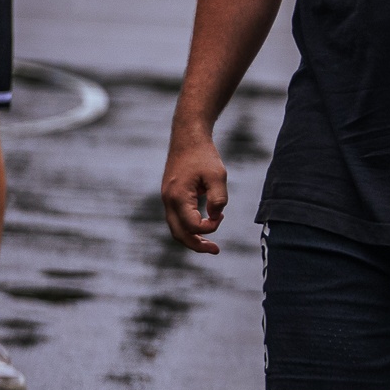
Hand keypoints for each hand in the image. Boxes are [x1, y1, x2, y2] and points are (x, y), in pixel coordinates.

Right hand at [160, 126, 228, 253]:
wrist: (188, 138)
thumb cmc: (203, 155)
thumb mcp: (217, 175)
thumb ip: (218, 198)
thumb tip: (215, 217)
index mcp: (178, 197)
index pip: (192, 225)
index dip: (209, 227)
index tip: (221, 216)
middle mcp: (168, 201)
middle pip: (179, 234)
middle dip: (196, 245)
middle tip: (215, 251)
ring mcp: (167, 199)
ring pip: (176, 228)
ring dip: (192, 237)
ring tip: (209, 245)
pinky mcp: (171, 196)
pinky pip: (177, 218)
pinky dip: (189, 226)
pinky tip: (204, 224)